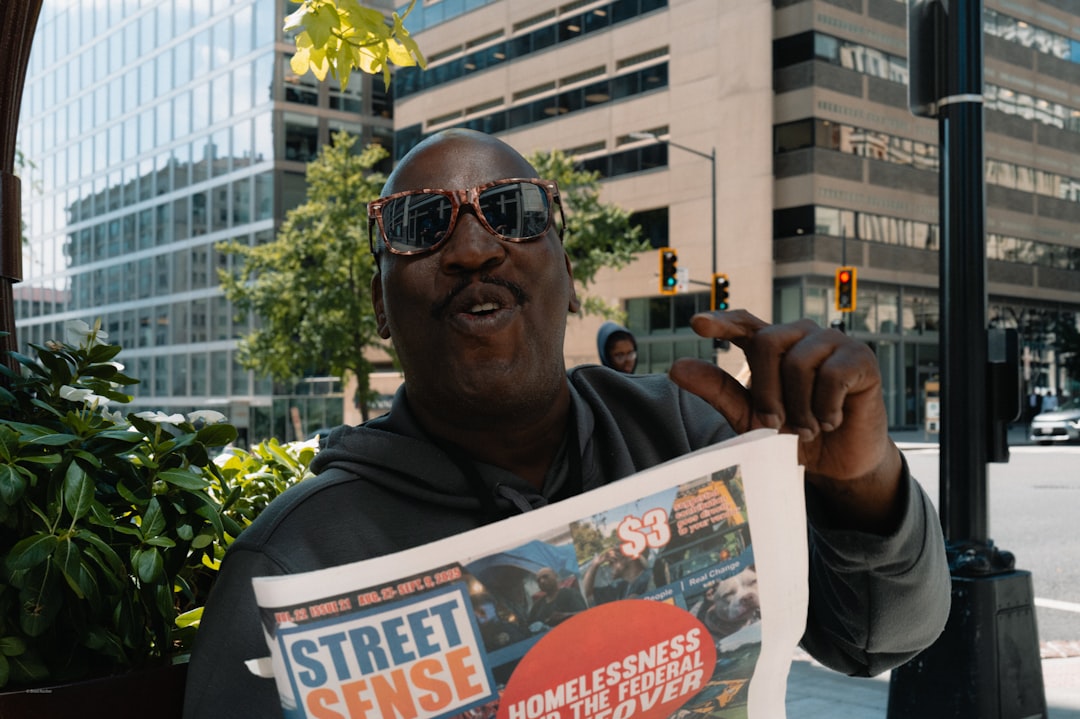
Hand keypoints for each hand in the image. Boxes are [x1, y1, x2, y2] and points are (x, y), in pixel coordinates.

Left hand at [669, 310, 902, 532]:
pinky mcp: (861, 358)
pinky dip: (825, 408)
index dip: (722, 321)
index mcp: (772, 345)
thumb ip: (716, 390)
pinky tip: (831, 421)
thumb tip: (676, 367)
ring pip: (798, 362)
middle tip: (774, 424)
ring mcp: (832, 342)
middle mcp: (800, 335)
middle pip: (766, 343)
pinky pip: (832, 376)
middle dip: (765, 391)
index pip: (744, 323)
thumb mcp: (749, 416)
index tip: (697, 326)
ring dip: (798, 407)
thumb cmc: (794, 434)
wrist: (838, 462)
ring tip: (808, 428)